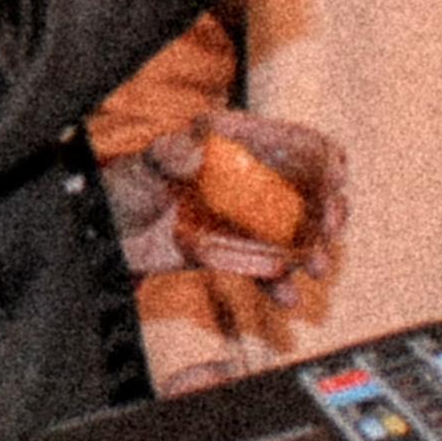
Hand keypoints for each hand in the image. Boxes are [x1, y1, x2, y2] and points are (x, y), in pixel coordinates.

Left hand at [107, 112, 343, 312]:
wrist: (105, 235)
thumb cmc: (124, 187)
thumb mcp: (144, 165)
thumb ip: (166, 155)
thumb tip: (188, 150)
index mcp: (232, 146)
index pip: (287, 142)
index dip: (318, 155)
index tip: (336, 174)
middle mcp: (247, 180)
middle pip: (304, 189)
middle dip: (327, 206)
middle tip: (332, 226)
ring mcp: (244, 218)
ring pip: (294, 231)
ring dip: (312, 248)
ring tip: (317, 266)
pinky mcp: (234, 252)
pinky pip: (264, 267)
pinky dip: (278, 283)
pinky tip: (289, 297)